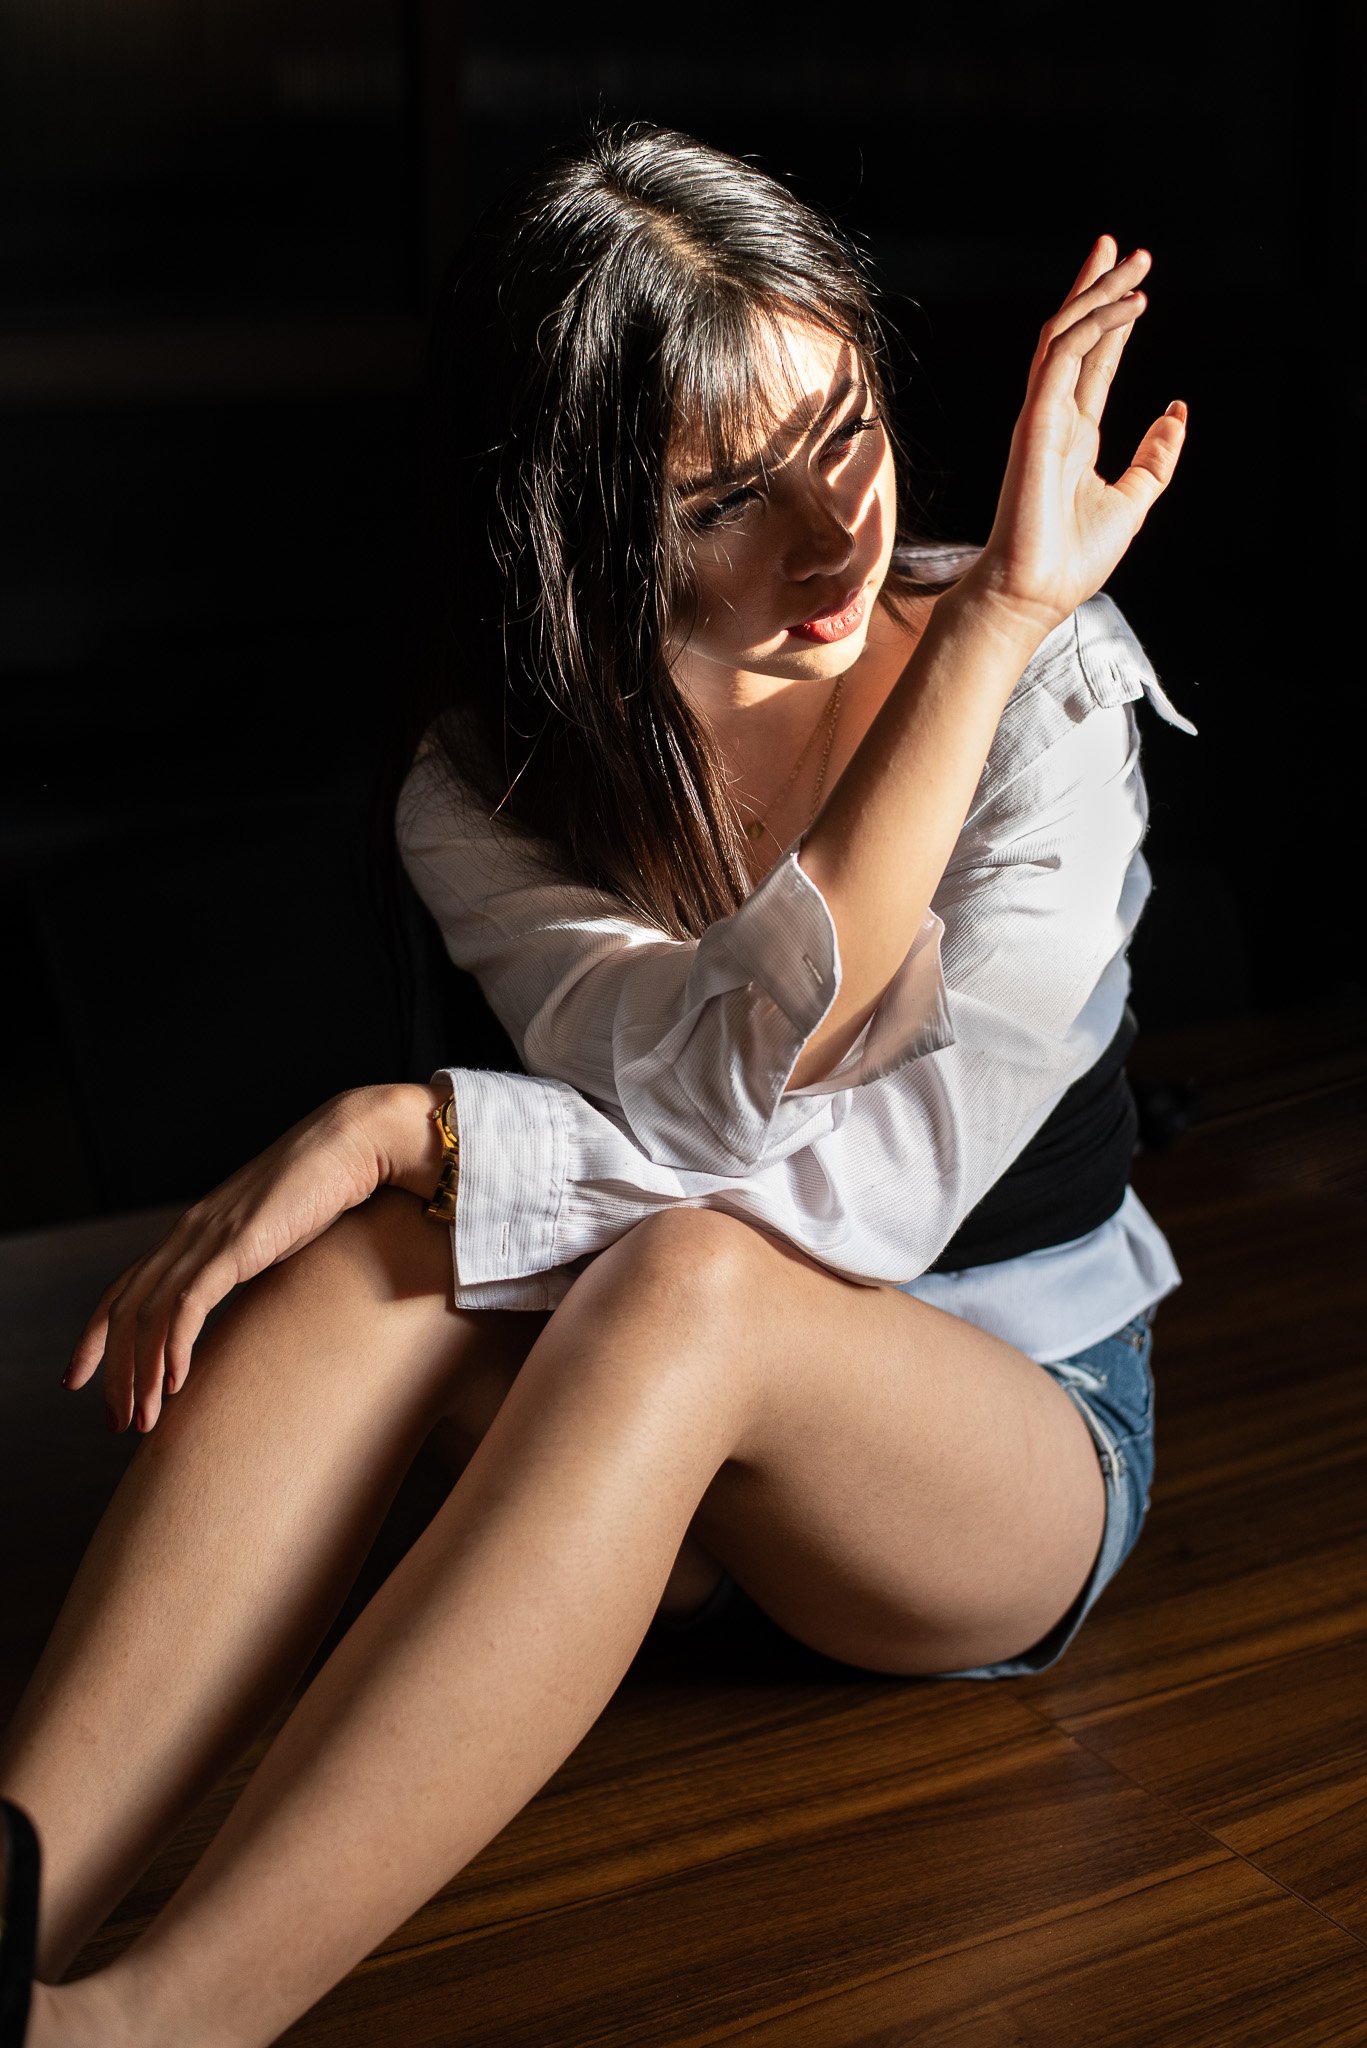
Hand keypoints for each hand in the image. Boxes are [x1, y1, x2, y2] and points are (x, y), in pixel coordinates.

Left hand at [62, 1087, 418, 1434]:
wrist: (350, 1144)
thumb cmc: (322, 1190)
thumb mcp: (271, 1235)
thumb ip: (247, 1263)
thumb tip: (246, 1305)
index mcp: (192, 1233)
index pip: (123, 1290)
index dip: (95, 1337)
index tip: (80, 1381)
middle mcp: (187, 1234)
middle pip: (125, 1310)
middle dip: (114, 1372)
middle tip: (116, 1421)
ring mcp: (208, 1237)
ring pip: (149, 1314)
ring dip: (141, 1373)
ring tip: (144, 1421)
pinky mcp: (236, 1243)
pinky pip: (187, 1303)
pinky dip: (174, 1346)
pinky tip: (175, 1383)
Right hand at [959, 235, 1186, 638]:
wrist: (1034, 592)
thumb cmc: (1071, 559)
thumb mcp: (1133, 501)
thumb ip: (1155, 458)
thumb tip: (1176, 412)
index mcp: (1074, 436)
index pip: (1094, 364)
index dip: (1113, 323)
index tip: (1135, 288)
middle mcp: (1054, 417)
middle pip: (1075, 336)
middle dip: (1098, 288)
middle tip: (1124, 248)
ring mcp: (1041, 415)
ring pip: (1065, 334)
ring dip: (1097, 292)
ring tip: (1131, 259)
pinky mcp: (1036, 419)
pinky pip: (1066, 355)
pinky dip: (1097, 324)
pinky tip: (1130, 306)